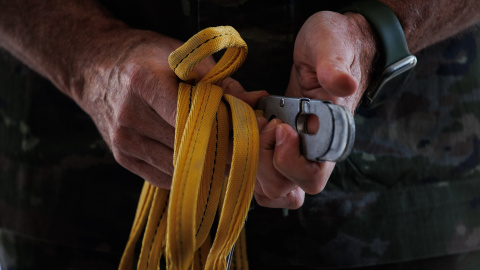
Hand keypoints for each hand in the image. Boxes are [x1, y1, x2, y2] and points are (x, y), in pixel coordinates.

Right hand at [77, 28, 268, 189]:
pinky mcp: (122, 157)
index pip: (192, 118)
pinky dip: (184, 173)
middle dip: (218, 151)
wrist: (95, 69)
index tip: (243, 134)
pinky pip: (162, 177)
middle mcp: (130, 115)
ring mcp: (123, 140)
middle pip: (186, 146)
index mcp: (144, 83)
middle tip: (241, 149)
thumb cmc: (142, 59)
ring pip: (176, 167)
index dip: (221, 130)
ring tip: (223, 157)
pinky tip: (197, 162)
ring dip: (203, 166)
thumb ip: (216, 78)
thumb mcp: (178, 55)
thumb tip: (253, 100)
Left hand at [253, 11, 377, 208]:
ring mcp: (290, 154)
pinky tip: (241, 121)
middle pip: (281, 188)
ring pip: (264, 187)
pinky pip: (255, 173)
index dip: (288, 160)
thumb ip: (334, 65)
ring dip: (247, 158)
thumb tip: (341, 84)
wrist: (328, 46)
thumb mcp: (333, 45)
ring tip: (251, 120)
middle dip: (260, 157)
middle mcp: (311, 154)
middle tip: (260, 121)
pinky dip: (240, 155)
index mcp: (331, 138)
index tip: (280, 126)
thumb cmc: (333, 45)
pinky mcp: (273, 147)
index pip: (311, 177)